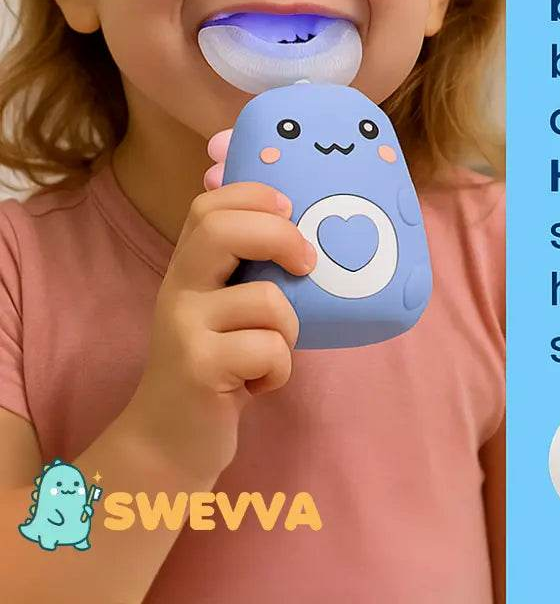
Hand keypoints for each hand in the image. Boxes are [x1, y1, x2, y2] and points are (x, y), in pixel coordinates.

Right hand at [121, 130, 314, 484]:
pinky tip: (258, 385)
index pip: (208, 206)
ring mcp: (184, 327)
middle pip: (221, 229)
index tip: (288, 211)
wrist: (166, 444)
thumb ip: (247, 271)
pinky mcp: (199, 367)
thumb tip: (311, 229)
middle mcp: (178, 288)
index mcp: (187, 267)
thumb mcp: (223, 309)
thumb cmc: (216, 366)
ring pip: (266, 298)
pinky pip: (269, 349)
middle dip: (280, 237)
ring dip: (289, 328)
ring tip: (272, 352)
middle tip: (306, 265)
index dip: (253, 196)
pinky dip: (280, 370)